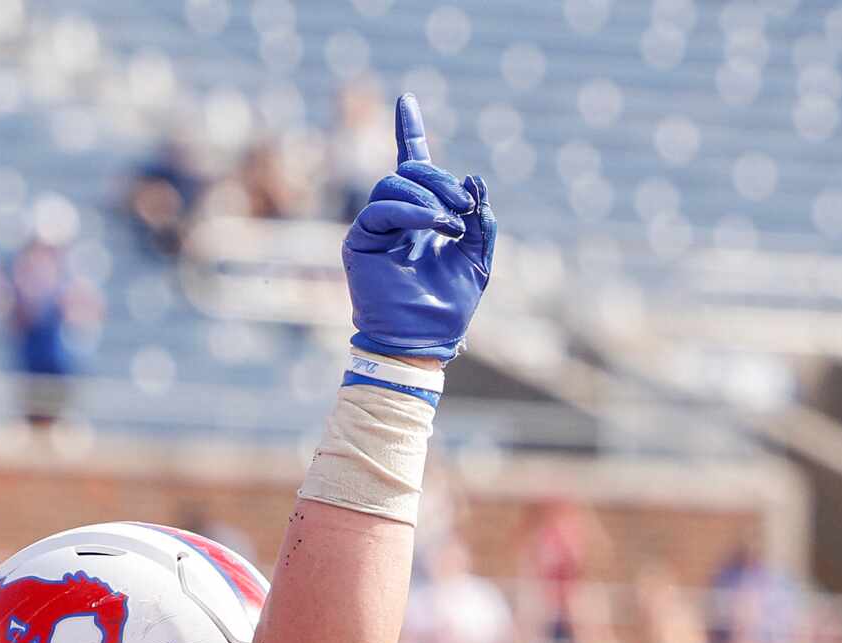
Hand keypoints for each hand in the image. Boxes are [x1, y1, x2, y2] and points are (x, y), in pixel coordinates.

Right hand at [343, 94, 494, 361]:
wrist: (424, 342)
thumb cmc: (448, 308)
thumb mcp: (478, 259)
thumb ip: (481, 220)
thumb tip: (476, 181)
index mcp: (422, 216)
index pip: (412, 164)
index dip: (409, 131)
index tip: (406, 100)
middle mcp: (396, 216)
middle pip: (410, 169)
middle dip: (441, 180)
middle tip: (464, 208)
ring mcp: (375, 227)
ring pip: (394, 183)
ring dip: (428, 197)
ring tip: (450, 224)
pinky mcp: (360, 240)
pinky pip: (382, 208)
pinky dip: (411, 211)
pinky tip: (434, 224)